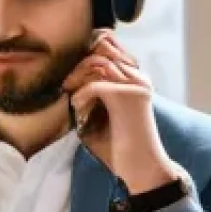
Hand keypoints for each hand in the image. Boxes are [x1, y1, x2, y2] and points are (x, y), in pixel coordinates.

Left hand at [62, 29, 182, 192]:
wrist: (143, 168)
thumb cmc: (121, 144)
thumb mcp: (104, 111)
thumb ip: (93, 90)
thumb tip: (68, 75)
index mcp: (135, 77)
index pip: (109, 43)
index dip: (87, 49)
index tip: (71, 71)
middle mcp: (139, 77)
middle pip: (102, 48)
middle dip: (79, 64)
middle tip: (67, 85)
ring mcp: (136, 85)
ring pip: (99, 63)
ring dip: (78, 78)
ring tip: (71, 96)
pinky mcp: (129, 98)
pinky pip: (96, 86)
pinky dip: (81, 96)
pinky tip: (78, 108)